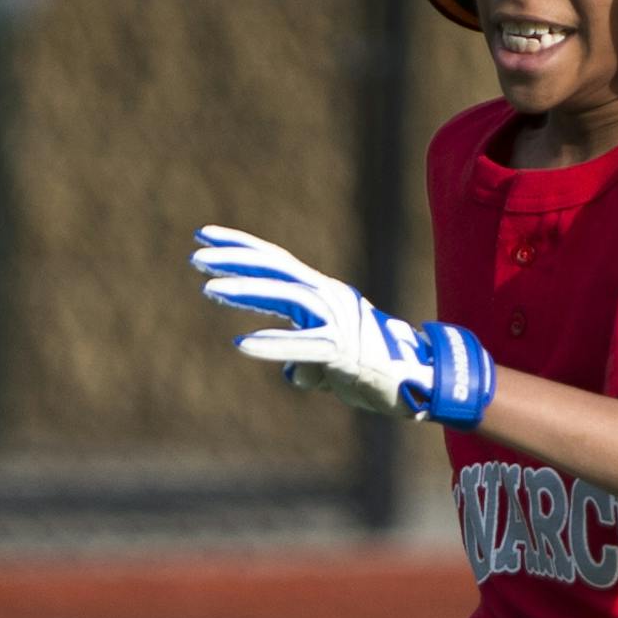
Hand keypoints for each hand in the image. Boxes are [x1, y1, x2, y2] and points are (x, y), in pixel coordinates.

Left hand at [189, 225, 494, 425]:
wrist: (421, 382)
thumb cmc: (376, 369)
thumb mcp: (333, 361)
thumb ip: (307, 359)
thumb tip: (292, 371)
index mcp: (326, 294)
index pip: (278, 262)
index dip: (242, 246)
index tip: (206, 235)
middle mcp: (331, 298)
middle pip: (278, 270)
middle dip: (236, 261)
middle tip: (196, 257)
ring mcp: (340, 320)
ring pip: (288, 296)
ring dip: (248, 291)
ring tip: (210, 289)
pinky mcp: (345, 349)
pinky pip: (304, 344)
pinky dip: (274, 343)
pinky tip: (243, 344)